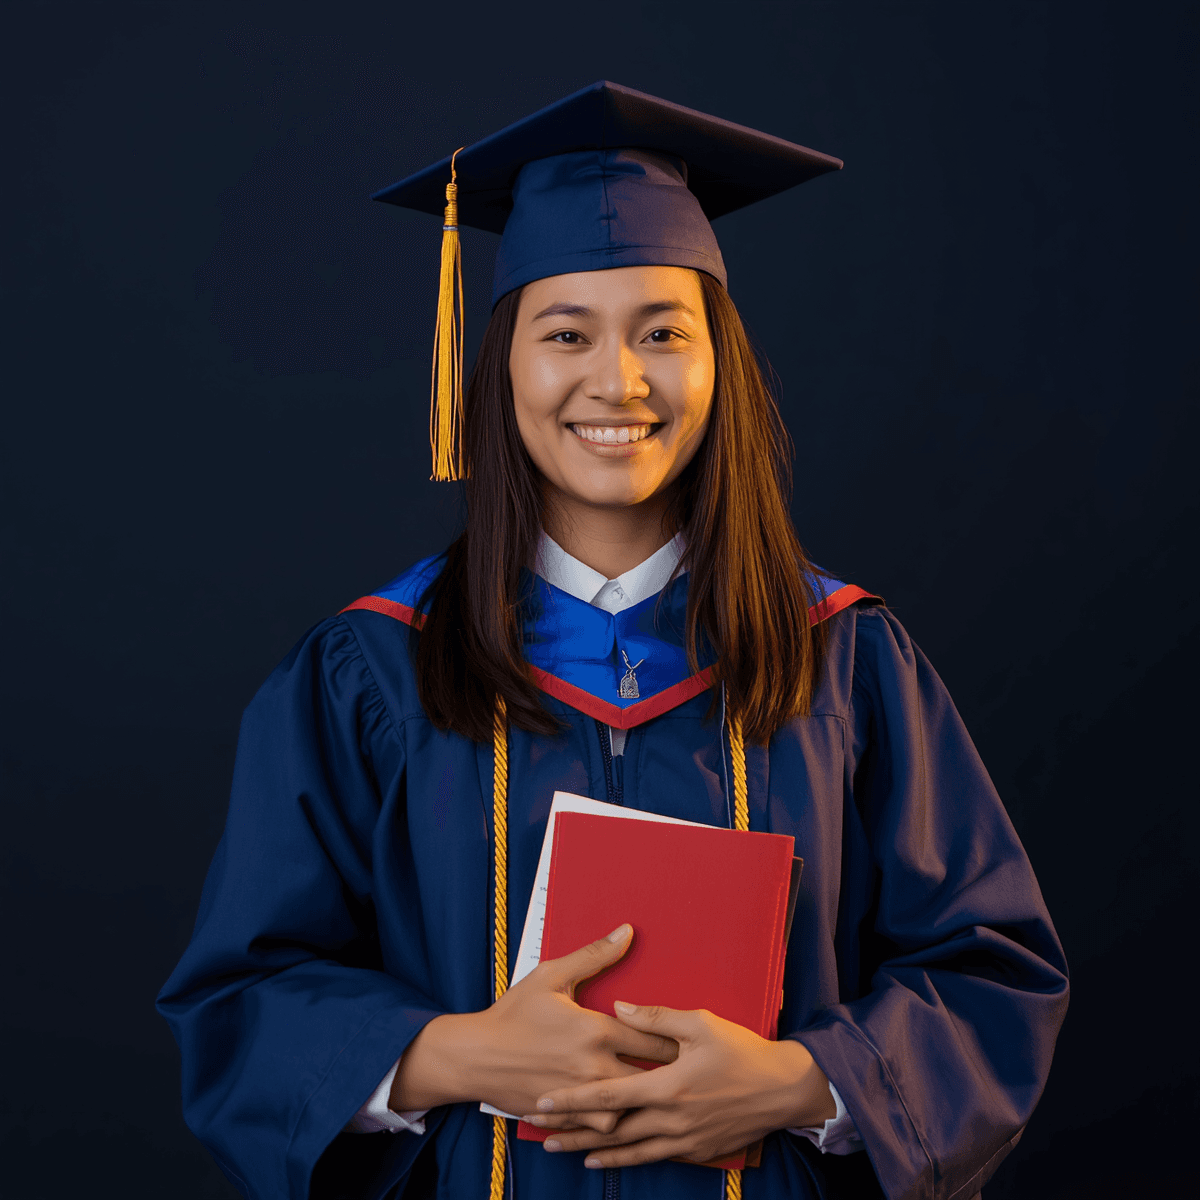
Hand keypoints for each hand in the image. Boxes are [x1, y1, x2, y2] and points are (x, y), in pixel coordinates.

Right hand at [390, 926, 677, 1132]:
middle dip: (673, 1072)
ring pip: (633, 1106)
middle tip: (693, 1069)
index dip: (678, 1040)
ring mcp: (582, 1094)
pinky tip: (632, 1116)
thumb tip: (627, 931)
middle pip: (651, 1074)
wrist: (476, 1055)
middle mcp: (594, 1065)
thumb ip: (595, 955)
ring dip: (649, 1100)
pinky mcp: (568, 1114)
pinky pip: (605, 1126)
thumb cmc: (514, 1012)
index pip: (654, 1037)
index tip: (693, 1041)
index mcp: (596, 1029)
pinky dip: (620, 1121)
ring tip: (669, 1095)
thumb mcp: (552, 975)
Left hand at [523, 1001, 835, 1167]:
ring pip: (626, 1151)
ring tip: (561, 1148)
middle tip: (539, 1130)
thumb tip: (618, 1008)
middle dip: (571, 1130)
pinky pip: (651, 1158)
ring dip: (591, 1150)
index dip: (573, 1100)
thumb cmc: (742, 1051)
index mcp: (667, 1086)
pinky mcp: (695, 1149)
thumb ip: (655, 1018)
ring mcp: (682, 1139)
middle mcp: (670, 1119)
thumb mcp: (700, 1023)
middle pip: (609, 1130)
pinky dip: (624, 1160)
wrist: (784, 1090)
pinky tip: (605, 1159)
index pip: (607, 1096)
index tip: (543, 1101)